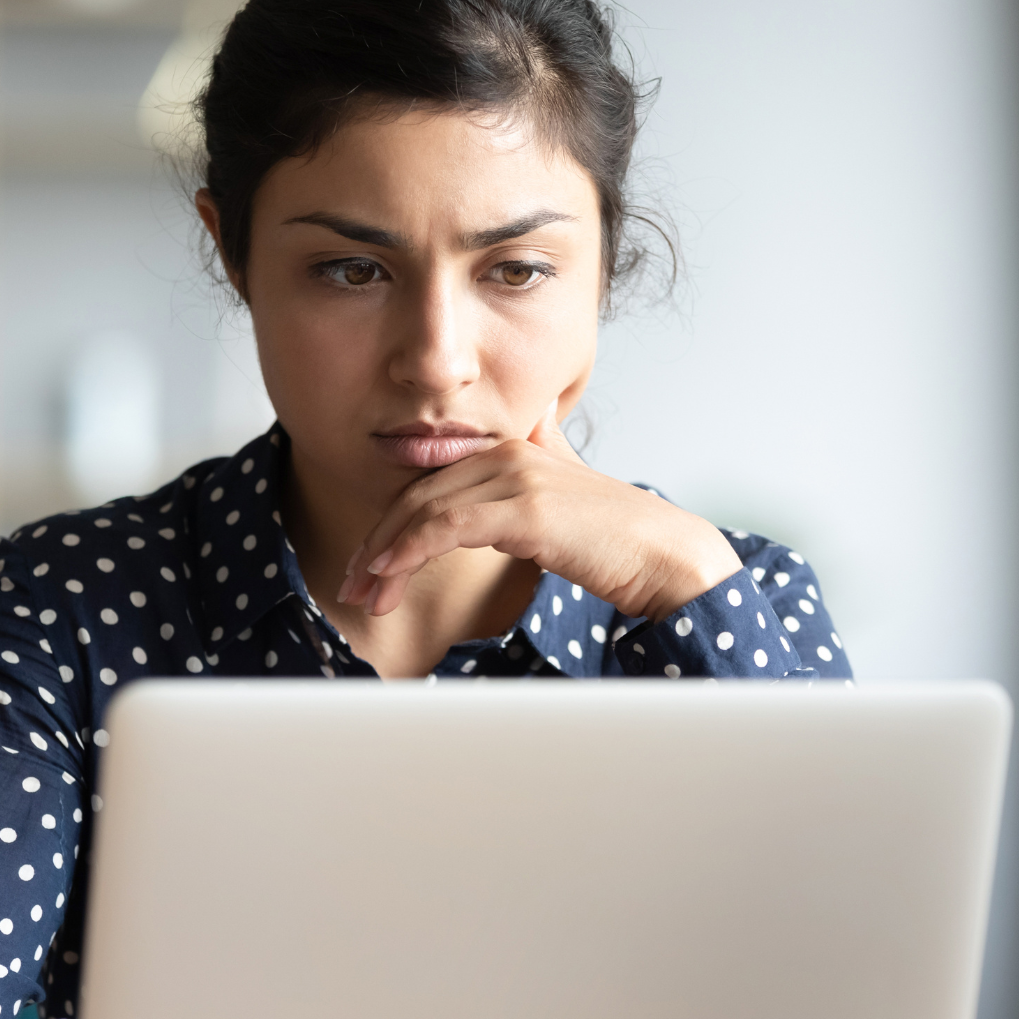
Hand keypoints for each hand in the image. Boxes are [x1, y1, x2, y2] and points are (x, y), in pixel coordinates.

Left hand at [337, 402, 744, 622]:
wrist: (666, 556)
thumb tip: (535, 422)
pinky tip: (390, 577)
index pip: (428, 485)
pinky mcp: (524, 508)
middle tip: (352, 587)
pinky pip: (445, 526)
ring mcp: (515, 477)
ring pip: (423, 511)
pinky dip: (408, 551)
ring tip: (365, 596)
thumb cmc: (616, 538)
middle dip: (376, 545)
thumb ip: (543, 457)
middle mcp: (507, 454)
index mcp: (510, 449)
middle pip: (416, 496)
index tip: (366, 567)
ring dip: (384, 557)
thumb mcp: (567, 490)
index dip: (390, 526)